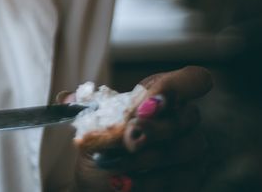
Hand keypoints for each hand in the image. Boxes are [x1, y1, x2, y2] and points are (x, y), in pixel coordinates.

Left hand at [74, 66, 213, 190]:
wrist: (99, 184)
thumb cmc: (101, 149)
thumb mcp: (88, 126)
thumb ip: (84, 109)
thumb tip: (68, 98)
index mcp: (161, 94)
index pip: (192, 79)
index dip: (175, 88)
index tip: (146, 105)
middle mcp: (183, 118)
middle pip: (189, 116)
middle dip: (156, 128)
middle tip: (130, 137)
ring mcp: (191, 148)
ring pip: (186, 148)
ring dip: (147, 157)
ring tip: (116, 163)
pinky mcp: (191, 177)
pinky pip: (182, 177)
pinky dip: (149, 180)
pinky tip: (124, 182)